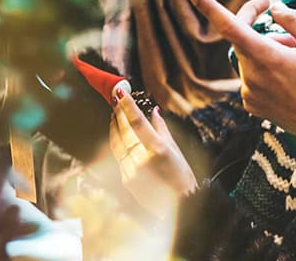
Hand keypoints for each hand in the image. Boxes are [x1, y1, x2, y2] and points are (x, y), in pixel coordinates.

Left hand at [109, 89, 196, 216]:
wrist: (179, 203)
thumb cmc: (180, 173)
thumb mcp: (174, 148)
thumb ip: (161, 128)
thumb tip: (154, 110)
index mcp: (157, 148)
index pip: (137, 122)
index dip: (127, 106)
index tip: (119, 92)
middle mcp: (142, 158)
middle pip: (123, 131)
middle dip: (118, 113)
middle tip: (114, 99)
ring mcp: (131, 169)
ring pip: (117, 144)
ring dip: (114, 128)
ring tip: (114, 115)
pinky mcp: (125, 179)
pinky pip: (119, 157)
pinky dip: (119, 146)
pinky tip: (121, 137)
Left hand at [188, 0, 295, 138]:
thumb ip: (294, 21)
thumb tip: (274, 10)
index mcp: (266, 57)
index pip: (230, 27)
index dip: (210, 8)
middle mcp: (251, 75)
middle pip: (243, 39)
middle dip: (261, 27)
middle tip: (285, 26)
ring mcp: (248, 92)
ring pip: (250, 58)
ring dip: (267, 50)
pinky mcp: (251, 104)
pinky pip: (252, 76)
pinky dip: (266, 69)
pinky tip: (289, 77)